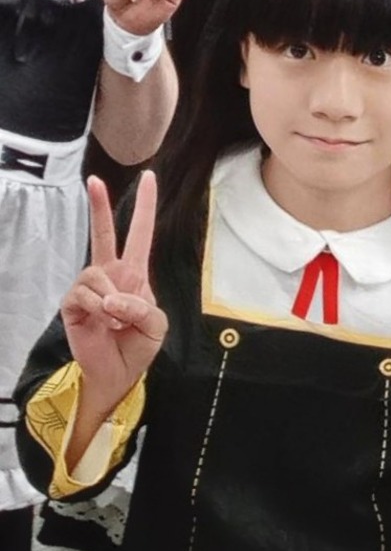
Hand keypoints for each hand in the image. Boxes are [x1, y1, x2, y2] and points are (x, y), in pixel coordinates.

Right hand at [61, 172, 166, 411]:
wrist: (117, 373)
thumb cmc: (138, 346)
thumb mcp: (156, 326)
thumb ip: (143, 308)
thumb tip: (112, 298)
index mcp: (134, 275)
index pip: (140, 235)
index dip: (145, 207)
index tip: (148, 177)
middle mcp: (110, 274)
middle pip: (103, 234)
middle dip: (99, 206)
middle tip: (94, 180)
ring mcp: (89, 288)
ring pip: (95, 274)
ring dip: (111, 299)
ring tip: (116, 319)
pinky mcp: (73, 304)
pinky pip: (84, 295)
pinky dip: (98, 309)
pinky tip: (103, 322)